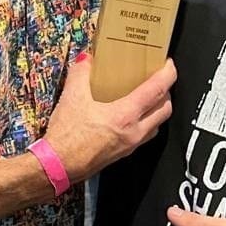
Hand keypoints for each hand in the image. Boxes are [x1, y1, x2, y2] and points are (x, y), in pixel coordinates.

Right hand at [43, 55, 174, 182]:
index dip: (168, 74)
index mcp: (125, 116)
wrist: (57, 166)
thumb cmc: (66, 137)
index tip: (168, 64)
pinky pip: (145, 136)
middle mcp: (134, 132)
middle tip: (160, 79)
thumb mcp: (71, 97)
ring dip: (158, 109)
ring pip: (158, 125)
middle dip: (167, 92)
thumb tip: (86, 59)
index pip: (157, 90)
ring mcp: (130, 145)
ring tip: (148, 97)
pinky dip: (146, 123)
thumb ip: (80, 73)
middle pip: (165, 109)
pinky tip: (131, 116)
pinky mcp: (123, 154)